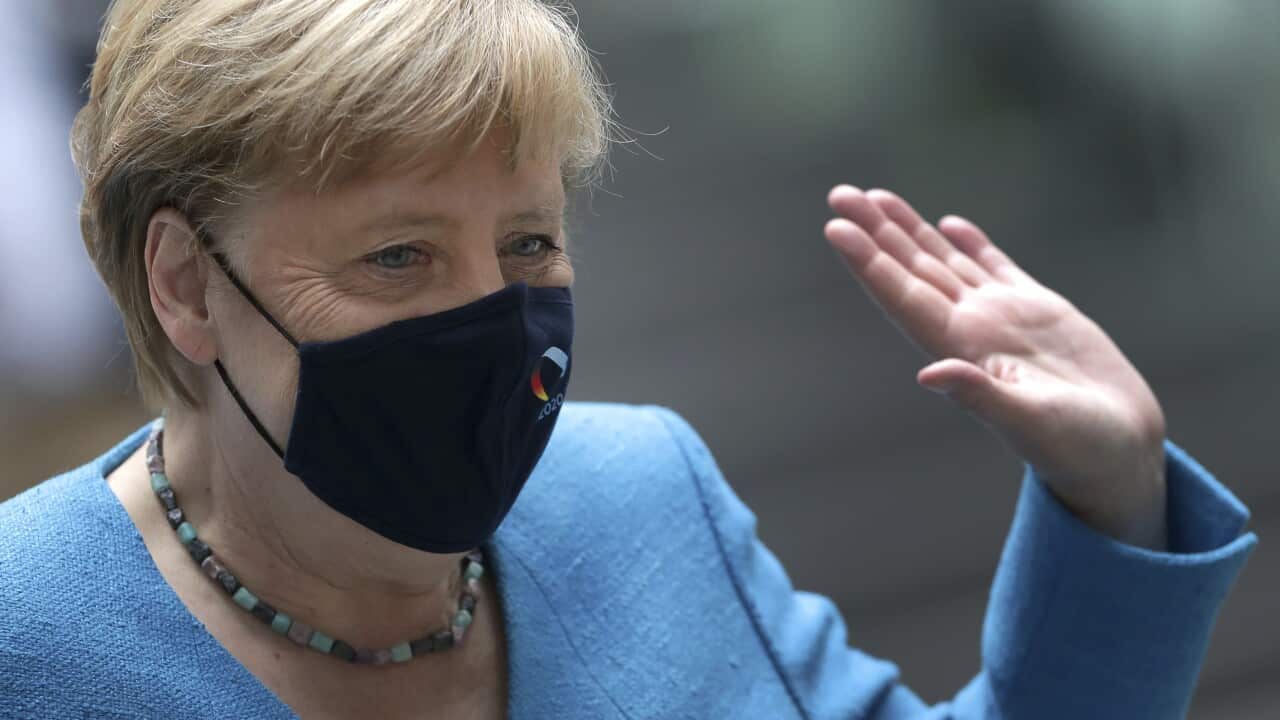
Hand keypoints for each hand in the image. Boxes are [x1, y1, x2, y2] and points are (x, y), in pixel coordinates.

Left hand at [823, 186, 1168, 550]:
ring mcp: (1004, 318)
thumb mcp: (1030, 423)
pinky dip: (971, 244)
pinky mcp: (1041, 312)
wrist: (1120, 454)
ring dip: (910, 231)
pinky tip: (947, 223)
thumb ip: (981, 396)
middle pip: (913, 270)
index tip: (835, 228)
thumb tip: (928, 374)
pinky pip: (995, 267)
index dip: (869, 263)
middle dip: (876, 232)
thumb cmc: (1077, 448)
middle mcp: (973, 329)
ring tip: (876, 197)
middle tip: (839, 193)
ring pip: (945, 262)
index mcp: (962, 350)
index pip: (903, 297)